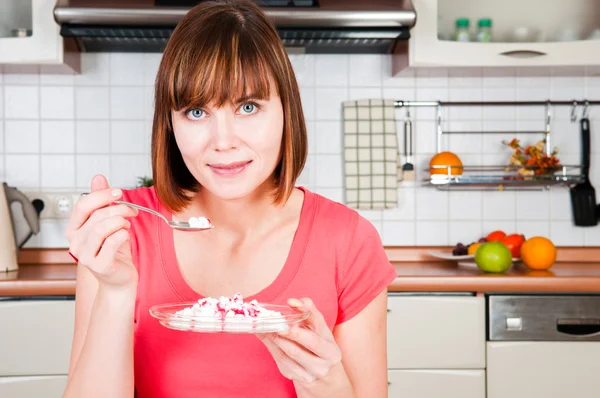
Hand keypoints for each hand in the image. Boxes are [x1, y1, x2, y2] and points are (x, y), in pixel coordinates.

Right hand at [65, 175, 138, 289]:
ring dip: (120, 222)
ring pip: (103, 228)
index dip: (101, 196)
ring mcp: (85, 255)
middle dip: (119, 209)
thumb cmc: (113, 250)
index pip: (82, 205)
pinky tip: (125, 235)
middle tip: (132, 211)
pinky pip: (112, 242)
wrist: (119, 278)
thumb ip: (101, 201)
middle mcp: (75, 242)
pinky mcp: (99, 265)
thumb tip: (98, 178)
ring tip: (127, 225)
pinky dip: (123, 234)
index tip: (119, 193)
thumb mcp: (107, 222)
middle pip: (96, 216)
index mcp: (74, 229)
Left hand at [257, 298, 342, 384]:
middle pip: (297, 350)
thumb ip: (309, 311)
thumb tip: (292, 301)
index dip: (301, 324)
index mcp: (331, 352)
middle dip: (284, 334)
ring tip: (263, 326)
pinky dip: (271, 346)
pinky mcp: (295, 377)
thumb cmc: (320, 342)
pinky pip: (280, 360)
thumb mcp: (320, 328)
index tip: (290, 306)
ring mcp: (308, 375)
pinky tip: (264, 335)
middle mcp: (322, 367)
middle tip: (271, 323)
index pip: (314, 340)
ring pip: (286, 355)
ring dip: (273, 339)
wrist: (322, 370)